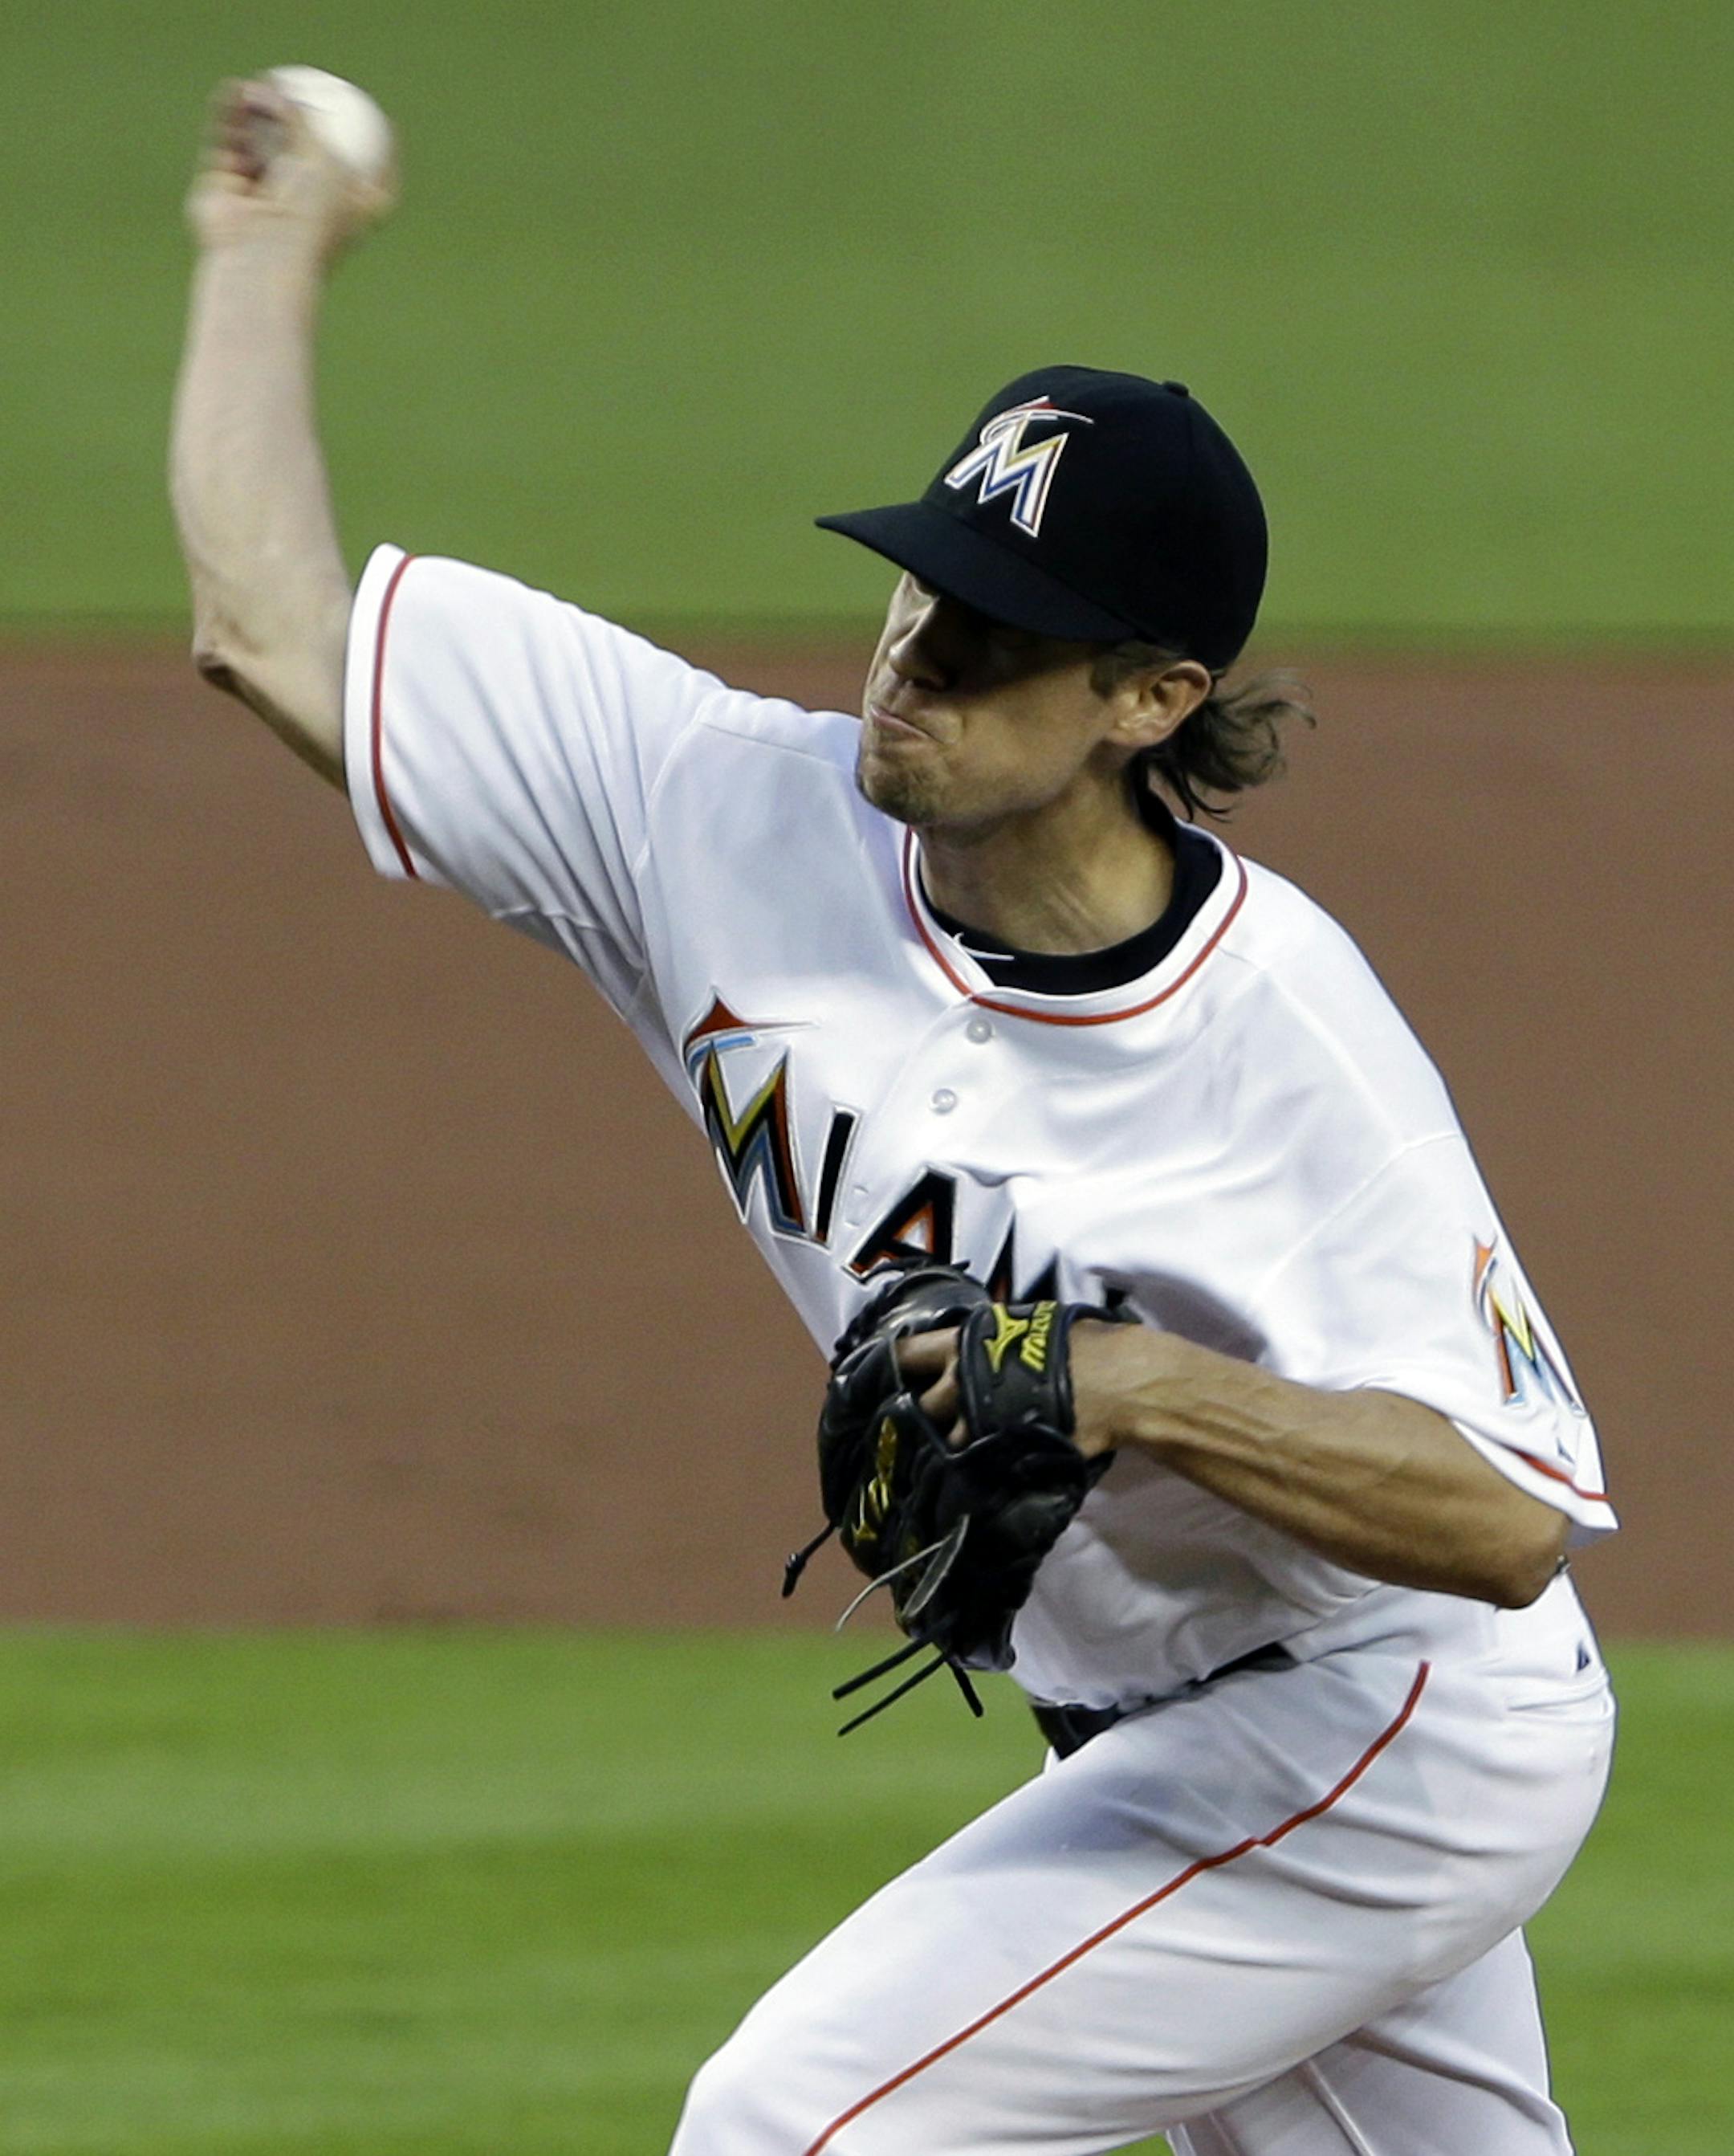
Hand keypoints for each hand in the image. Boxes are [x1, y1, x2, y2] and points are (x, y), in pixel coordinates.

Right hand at [186, 78, 396, 264]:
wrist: (261, 257)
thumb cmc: (307, 217)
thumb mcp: (321, 158)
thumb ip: (303, 119)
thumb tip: (279, 88)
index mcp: (350, 213)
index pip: (374, 183)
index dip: (384, 154)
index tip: (387, 122)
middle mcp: (310, 209)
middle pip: (311, 155)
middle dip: (301, 118)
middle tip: (293, 82)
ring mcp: (267, 201)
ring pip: (264, 145)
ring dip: (258, 113)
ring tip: (254, 85)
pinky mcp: (229, 193)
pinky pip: (229, 146)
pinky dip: (230, 119)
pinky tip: (231, 92)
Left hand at [896, 1316, 1146, 1460]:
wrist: (1115, 1381)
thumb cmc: (1080, 1344)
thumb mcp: (1025, 1326)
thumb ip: (989, 1342)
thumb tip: (975, 1347)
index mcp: (964, 1343)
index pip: (907, 1353)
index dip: (891, 1364)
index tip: (880, 1375)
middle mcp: (960, 1381)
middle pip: (919, 1405)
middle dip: (921, 1414)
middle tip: (927, 1419)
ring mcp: (976, 1422)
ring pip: (941, 1440)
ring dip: (945, 1445)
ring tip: (957, 1448)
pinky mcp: (996, 1454)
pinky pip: (972, 1464)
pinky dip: (973, 1466)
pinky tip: (980, 1465)